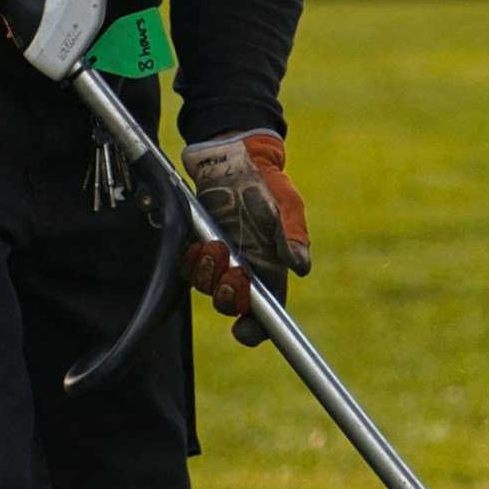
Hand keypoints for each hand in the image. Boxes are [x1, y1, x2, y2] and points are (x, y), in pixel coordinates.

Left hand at [183, 132, 307, 319]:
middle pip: (231, 305)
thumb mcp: (287, 204)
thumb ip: (292, 234)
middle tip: (233, 272)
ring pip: (207, 287)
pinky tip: (200, 241)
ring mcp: (219, 259)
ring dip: (208, 274)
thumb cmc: (268, 182)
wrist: (236, 156)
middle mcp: (245, 270)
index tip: (244, 331)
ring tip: (214, 246)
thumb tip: (300, 267)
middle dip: (227, 296)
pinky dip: (192, 261)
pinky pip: (188, 267)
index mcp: (270, 269)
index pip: (265, 314)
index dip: (254, 331)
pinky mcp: (197, 244)